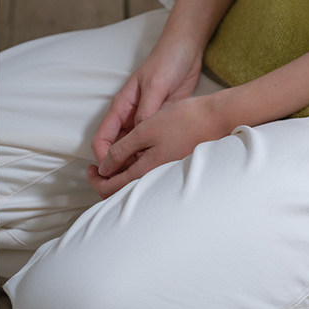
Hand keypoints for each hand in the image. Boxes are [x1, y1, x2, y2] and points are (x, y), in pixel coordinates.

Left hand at [88, 92, 231, 198]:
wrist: (219, 118)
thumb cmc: (184, 120)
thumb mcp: (145, 129)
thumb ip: (122, 150)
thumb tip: (104, 168)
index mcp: (145, 171)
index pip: (111, 188)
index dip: (95, 180)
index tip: (89, 168)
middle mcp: (157, 178)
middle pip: (124, 191)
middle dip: (107, 181)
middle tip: (97, 167)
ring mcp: (168, 173)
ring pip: (138, 182)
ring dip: (123, 174)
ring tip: (117, 159)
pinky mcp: (177, 165)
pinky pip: (151, 175)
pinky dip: (138, 169)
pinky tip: (138, 155)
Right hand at [89, 33, 203, 180]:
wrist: (188, 48)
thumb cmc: (168, 61)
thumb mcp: (156, 85)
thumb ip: (147, 110)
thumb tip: (139, 135)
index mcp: (122, 106)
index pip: (103, 139)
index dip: (104, 159)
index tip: (112, 174)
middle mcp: (131, 116)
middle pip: (118, 148)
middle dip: (120, 167)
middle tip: (129, 185)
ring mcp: (146, 119)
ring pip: (135, 148)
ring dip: (138, 163)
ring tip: (147, 180)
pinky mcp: (162, 121)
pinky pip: (152, 143)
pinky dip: (153, 154)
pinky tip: (163, 165)